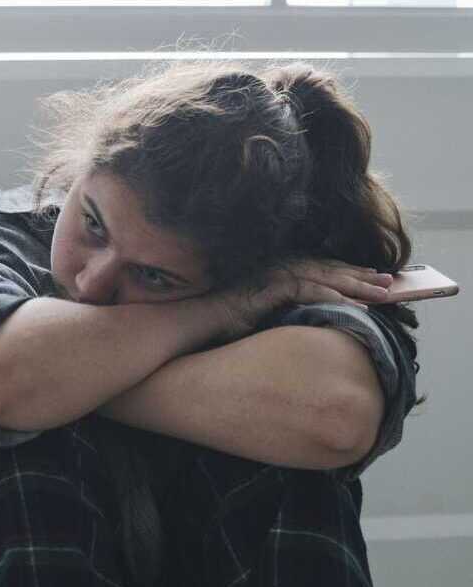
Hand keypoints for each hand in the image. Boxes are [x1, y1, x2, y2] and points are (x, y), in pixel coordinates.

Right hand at [207, 258, 393, 342]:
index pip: (320, 267)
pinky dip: (337, 298)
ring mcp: (274, 274)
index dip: (348, 272)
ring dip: (356, 286)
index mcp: (277, 269)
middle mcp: (278, 266)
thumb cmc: (221, 319)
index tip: (373, 277)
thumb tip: (306, 317)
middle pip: (328, 268)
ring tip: (383, 295)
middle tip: (389, 283)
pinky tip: (358, 307)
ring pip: (325, 277)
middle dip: (360, 276)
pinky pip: (311, 291)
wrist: (197, 320)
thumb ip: (282, 308)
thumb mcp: (259, 312)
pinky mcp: (271, 286)